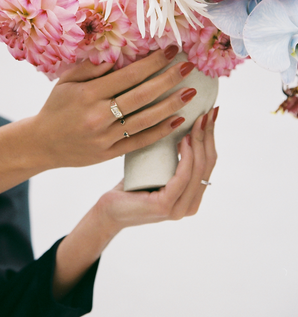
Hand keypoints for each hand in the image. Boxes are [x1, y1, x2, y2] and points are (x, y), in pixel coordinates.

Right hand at [0, 45, 196, 191]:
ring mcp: (106, 137)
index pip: (128, 75)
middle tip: (189, 67)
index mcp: (88, 95)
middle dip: (169, 79)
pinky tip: (178, 120)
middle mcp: (99, 116)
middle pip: (142, 96)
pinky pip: (140, 142)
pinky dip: (161, 131)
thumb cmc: (56, 108)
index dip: (152, 62)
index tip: (171, 51)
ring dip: (171, 105)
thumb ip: (89, 68)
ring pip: (145, 120)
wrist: (42, 144)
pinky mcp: (110, 153)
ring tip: (191, 92)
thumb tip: (117, 57)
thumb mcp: (65, 82)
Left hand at [95, 107, 217, 232]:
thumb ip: (172, 155)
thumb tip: (181, 121)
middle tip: (208, 112)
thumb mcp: (157, 166)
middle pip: (207, 164)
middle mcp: (191, 205)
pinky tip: (185, 140)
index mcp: (192, 196)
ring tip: (198, 119)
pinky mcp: (166, 206)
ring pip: (198, 169)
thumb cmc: (132, 185)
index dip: (211, 136)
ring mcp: (179, 208)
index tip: (211, 113)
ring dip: (199, 141)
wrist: (110, 209)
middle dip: (208, 135)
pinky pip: (182, 178)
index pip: (209, 162)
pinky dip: (187, 157)